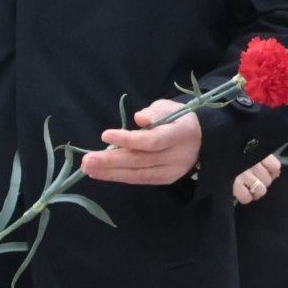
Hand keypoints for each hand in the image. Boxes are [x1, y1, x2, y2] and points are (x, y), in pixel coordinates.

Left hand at [83, 99, 203, 185]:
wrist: (199, 141)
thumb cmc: (177, 120)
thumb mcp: (168, 108)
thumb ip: (154, 112)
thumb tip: (139, 119)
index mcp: (181, 134)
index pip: (153, 140)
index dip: (128, 140)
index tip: (105, 135)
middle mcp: (178, 156)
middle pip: (141, 160)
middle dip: (111, 161)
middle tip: (87, 160)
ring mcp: (172, 171)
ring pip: (138, 174)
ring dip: (110, 172)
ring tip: (88, 168)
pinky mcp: (165, 179)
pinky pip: (139, 179)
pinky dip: (119, 176)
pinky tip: (101, 173)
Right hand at [232, 154, 281, 205]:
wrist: (203, 159)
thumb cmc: (232, 156)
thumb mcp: (248, 153)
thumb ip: (264, 161)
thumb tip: (277, 173)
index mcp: (256, 153)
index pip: (275, 166)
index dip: (271, 172)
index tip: (264, 173)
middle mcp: (251, 162)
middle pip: (268, 180)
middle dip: (261, 183)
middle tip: (251, 181)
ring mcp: (243, 174)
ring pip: (261, 190)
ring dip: (254, 192)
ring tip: (246, 188)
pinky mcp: (234, 186)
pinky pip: (247, 198)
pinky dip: (244, 197)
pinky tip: (240, 192)